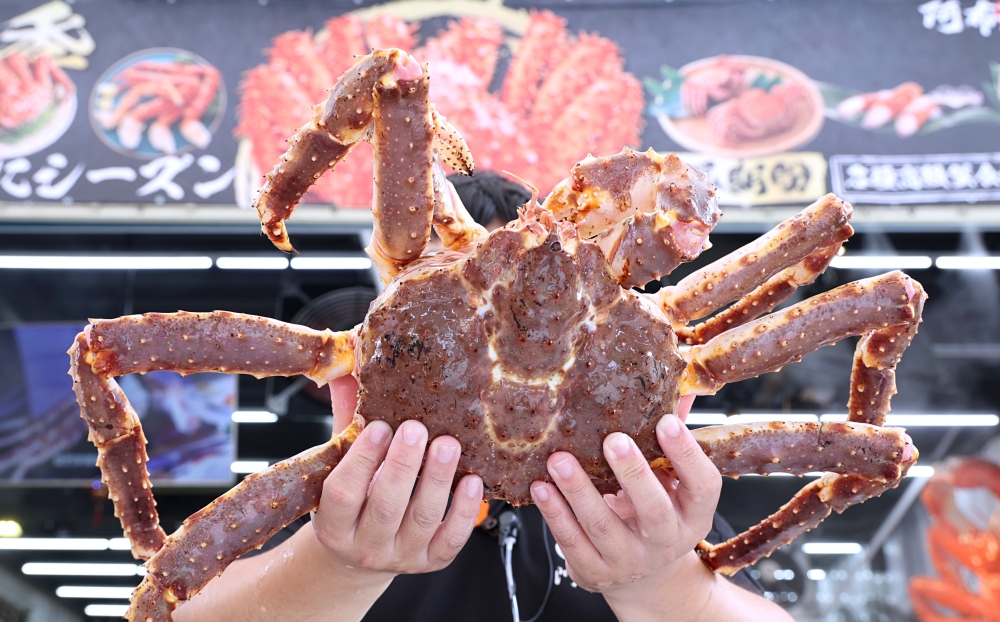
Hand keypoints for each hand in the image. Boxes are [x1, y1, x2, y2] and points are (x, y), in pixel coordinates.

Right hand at [311, 376, 483, 580]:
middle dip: (403, 465)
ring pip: (421, 520)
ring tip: (448, 445)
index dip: (361, 459)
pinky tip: (473, 481)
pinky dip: (464, 511)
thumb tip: (350, 363)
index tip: (378, 425)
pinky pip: (450, 540)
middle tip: (417, 429)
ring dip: (437, 480)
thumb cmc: (353, 499)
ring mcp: (400, 556)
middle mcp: (363, 546)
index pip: (342, 493)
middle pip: (384, 506)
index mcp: (332, 524)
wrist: (361, 554)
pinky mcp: (431, 561)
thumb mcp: (340, 464)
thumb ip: (347, 418)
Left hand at [529, 395, 721, 606]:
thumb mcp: (673, 484)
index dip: (687, 455)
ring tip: (558, 460)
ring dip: (579, 491)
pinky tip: (540, 487)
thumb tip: (682, 390)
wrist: (643, 579)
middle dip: (632, 474)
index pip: (703, 485)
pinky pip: (572, 541)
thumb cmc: (656, 512)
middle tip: (613, 440)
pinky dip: (555, 514)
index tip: (665, 422)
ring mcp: (630, 561)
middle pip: (653, 510)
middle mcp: (666, 541)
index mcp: (694, 514)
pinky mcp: (594, 571)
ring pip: (603, 526)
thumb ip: (673, 441)